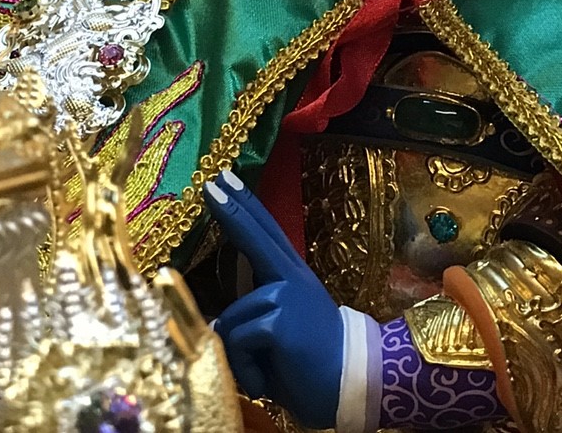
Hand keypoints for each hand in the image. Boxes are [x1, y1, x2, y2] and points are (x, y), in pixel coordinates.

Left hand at [205, 170, 342, 426]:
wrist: (350, 383)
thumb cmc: (310, 362)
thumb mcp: (282, 330)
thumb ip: (254, 316)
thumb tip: (216, 320)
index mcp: (291, 277)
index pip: (264, 233)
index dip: (244, 206)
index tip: (224, 179)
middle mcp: (289, 278)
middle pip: (255, 236)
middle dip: (231, 209)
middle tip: (211, 183)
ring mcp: (285, 295)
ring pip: (229, 319)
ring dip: (239, 355)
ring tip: (268, 369)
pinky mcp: (278, 320)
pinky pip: (237, 341)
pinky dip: (247, 369)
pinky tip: (269, 377)